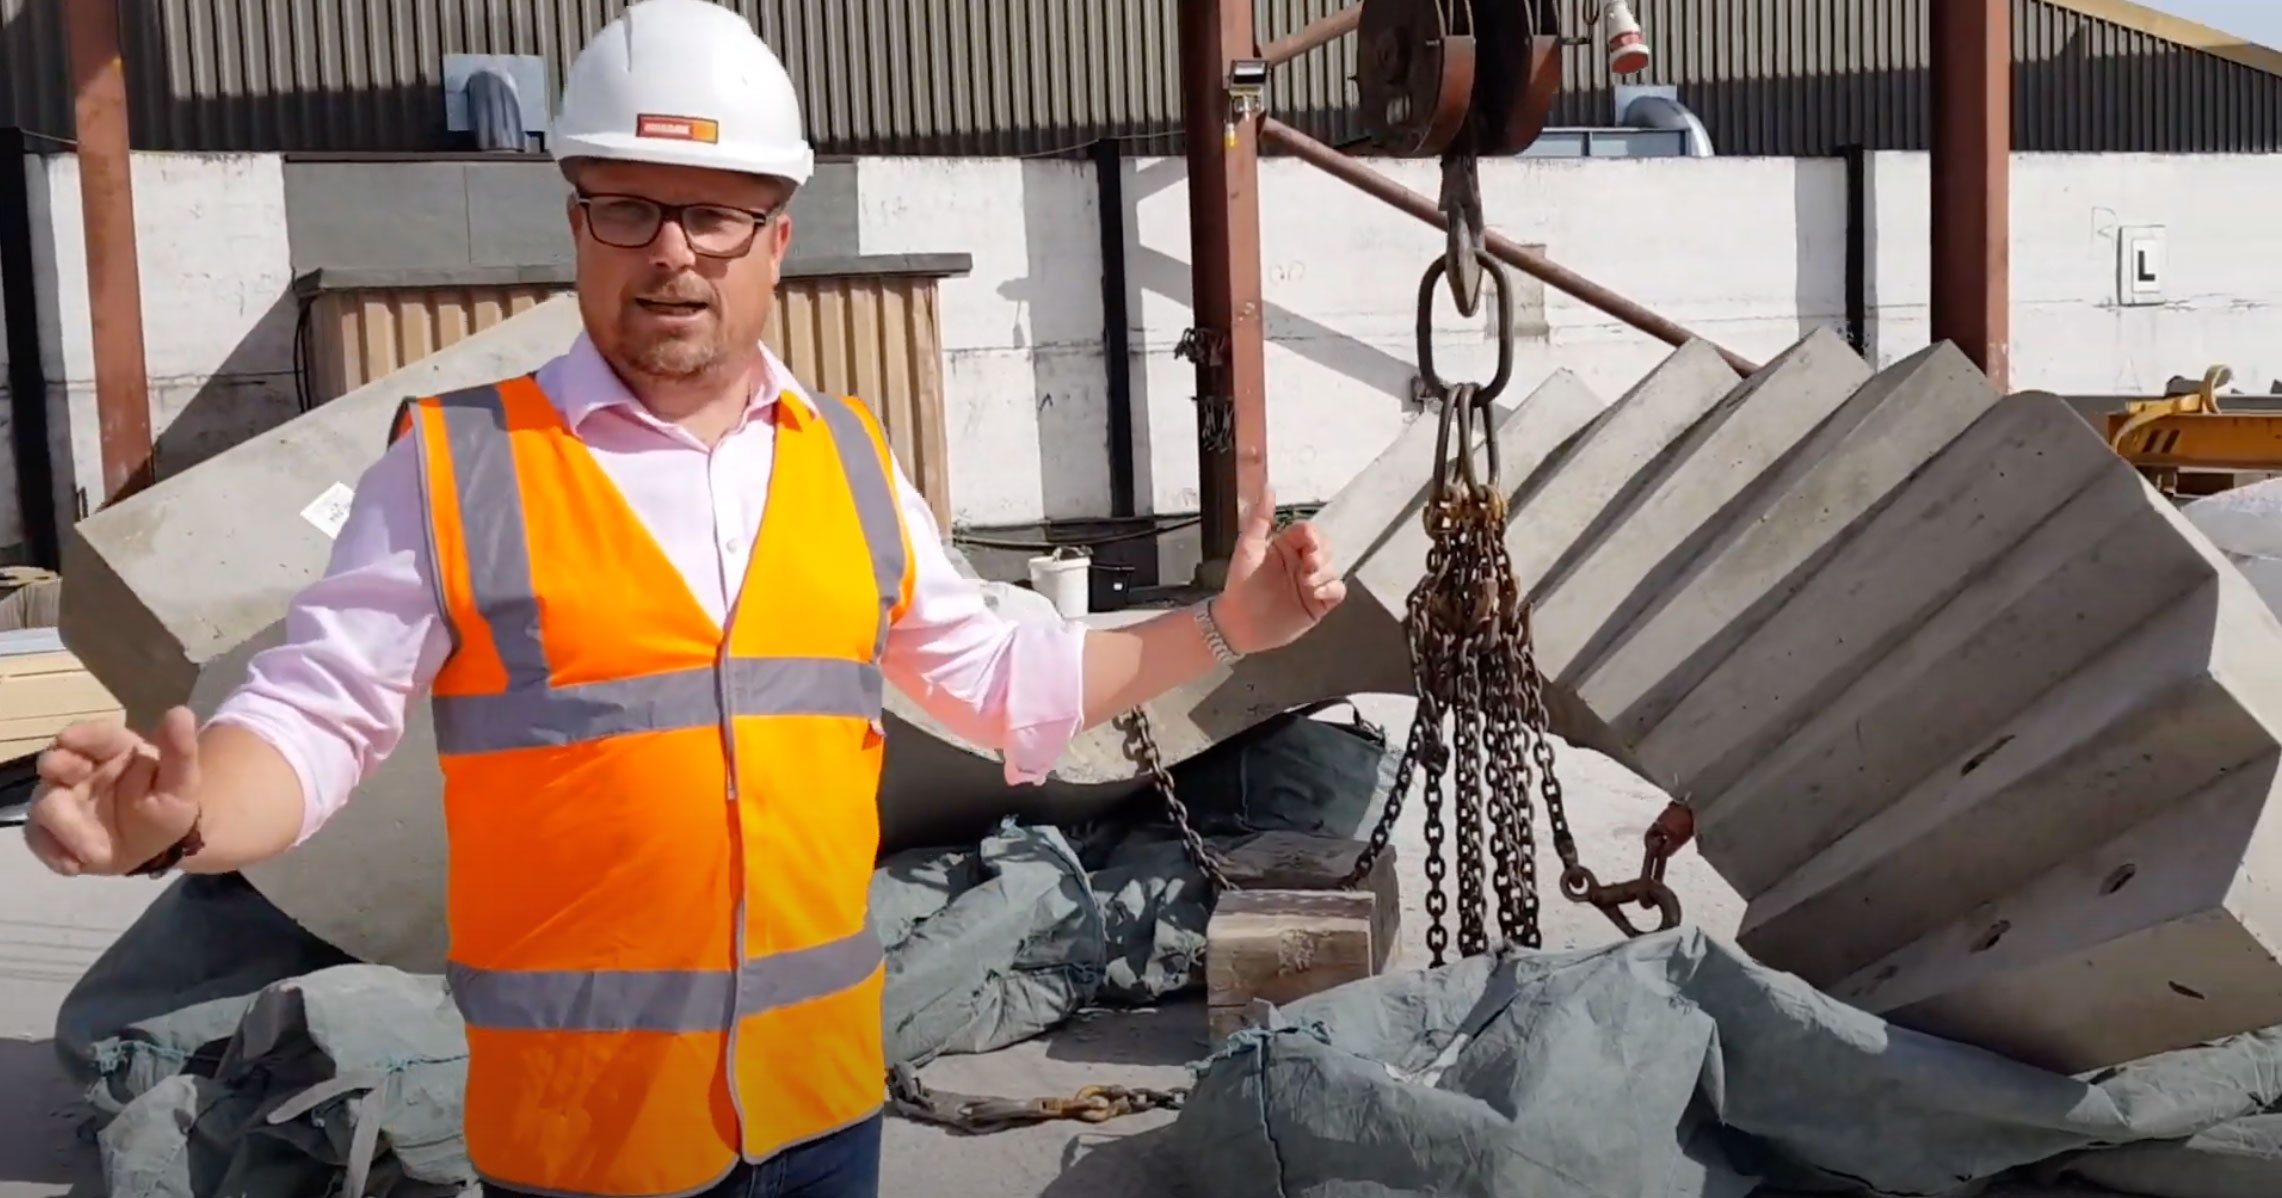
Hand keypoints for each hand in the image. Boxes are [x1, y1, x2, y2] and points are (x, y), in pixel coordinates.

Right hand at [23, 707, 201, 876]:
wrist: (158, 844)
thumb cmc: (167, 805)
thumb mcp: (181, 782)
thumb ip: (180, 750)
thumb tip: (181, 712)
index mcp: (114, 750)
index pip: (95, 736)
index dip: (82, 736)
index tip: (68, 739)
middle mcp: (81, 770)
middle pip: (56, 763)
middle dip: (58, 767)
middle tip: (66, 774)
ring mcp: (63, 799)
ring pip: (46, 805)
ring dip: (66, 827)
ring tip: (95, 851)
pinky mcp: (52, 830)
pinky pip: (39, 838)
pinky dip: (53, 852)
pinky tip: (75, 866)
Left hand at [1212, 479, 1347, 655]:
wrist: (1239, 625)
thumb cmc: (1240, 585)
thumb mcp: (1248, 547)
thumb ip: (1259, 518)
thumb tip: (1268, 489)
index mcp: (1286, 546)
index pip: (1309, 531)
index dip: (1312, 537)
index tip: (1308, 546)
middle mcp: (1301, 562)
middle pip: (1326, 548)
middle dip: (1321, 555)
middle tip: (1309, 566)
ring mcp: (1311, 583)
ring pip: (1334, 568)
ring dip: (1325, 573)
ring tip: (1307, 584)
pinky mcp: (1318, 603)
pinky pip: (1338, 591)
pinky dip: (1333, 589)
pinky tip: (1318, 593)